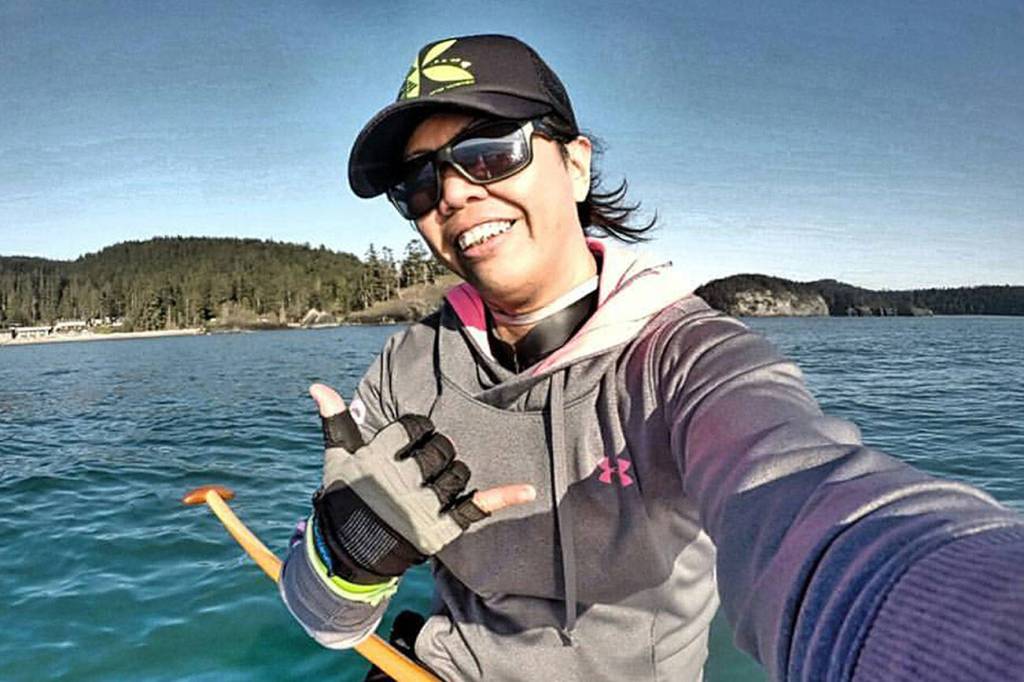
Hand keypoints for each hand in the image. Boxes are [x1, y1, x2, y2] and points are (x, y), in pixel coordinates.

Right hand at [308, 384, 534, 584]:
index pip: (416, 426)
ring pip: (459, 473)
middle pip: (442, 448)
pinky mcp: (439, 530)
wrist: (348, 554)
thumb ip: (335, 421)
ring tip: (437, 483)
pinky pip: (476, 508)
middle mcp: (402, 481)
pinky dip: (504, 498)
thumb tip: (317, 386)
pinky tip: (528, 491)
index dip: (418, 430)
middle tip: (426, 464)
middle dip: (439, 452)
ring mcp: (422, 506)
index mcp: (379, 458)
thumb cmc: (345, 500)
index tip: (410, 441)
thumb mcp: (336, 460)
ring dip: (454, 474)